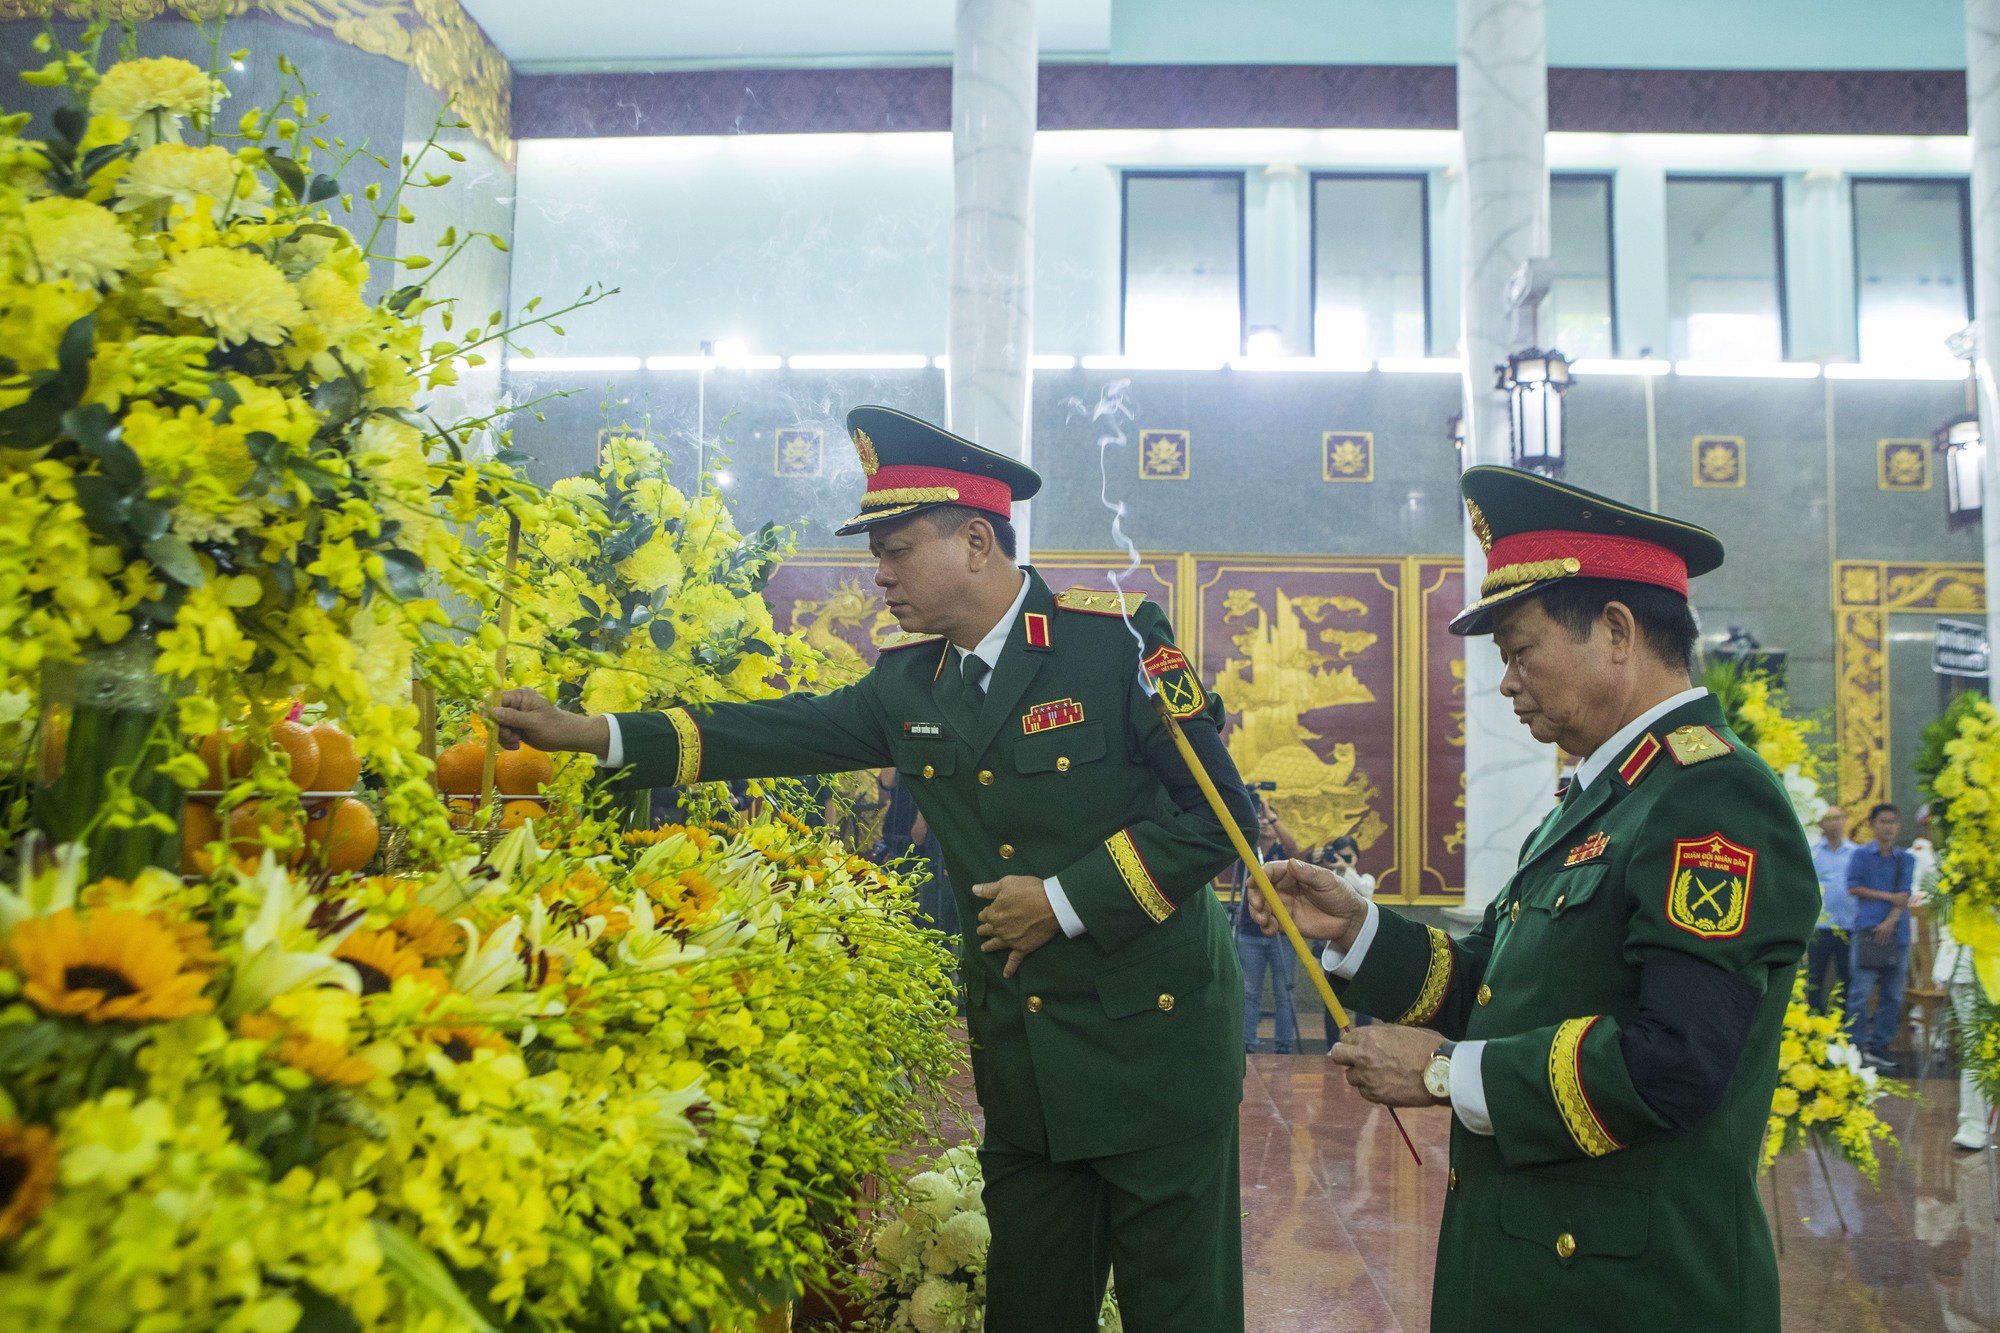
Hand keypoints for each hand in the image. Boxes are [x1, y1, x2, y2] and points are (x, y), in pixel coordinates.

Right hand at [489, 688, 611, 756]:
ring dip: (503, 737)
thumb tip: (493, 711)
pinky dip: (507, 741)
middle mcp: (515, 704)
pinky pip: (503, 734)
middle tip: (511, 736)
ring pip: (497, 726)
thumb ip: (512, 717)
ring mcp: (514, 716)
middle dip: (499, 728)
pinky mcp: (515, 727)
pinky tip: (517, 745)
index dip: (489, 711)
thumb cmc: (554, 727)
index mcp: (520, 696)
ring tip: (517, 741)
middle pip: (493, 714)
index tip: (490, 726)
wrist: (567, 737)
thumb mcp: (533, 722)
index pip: (496, 698)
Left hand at [972, 875, 1059, 978]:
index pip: (984, 915)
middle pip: (987, 930)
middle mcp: (998, 929)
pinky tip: (1006, 975)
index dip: (985, 913)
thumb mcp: (1007, 883)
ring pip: (995, 945)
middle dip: (984, 929)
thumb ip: (989, 889)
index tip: (987, 913)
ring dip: (988, 947)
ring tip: (984, 949)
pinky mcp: (1022, 949)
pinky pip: (1014, 961)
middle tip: (982, 931)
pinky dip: (1009, 969)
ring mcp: (1010, 941)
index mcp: (993, 913)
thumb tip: (974, 890)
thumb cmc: (1029, 891)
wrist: (1051, 905)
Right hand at [1245, 858, 1369, 948]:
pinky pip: (1269, 924)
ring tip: (1265, 921)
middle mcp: (1283, 888)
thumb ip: (1309, 874)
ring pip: (1261, 907)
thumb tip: (1291, 864)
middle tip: (1259, 907)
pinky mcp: (1285, 922)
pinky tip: (1270, 931)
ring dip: (1257, 914)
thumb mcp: (1328, 881)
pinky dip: (1265, 927)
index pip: (1269, 871)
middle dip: (1254, 897)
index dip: (1259, 876)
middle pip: (1260, 890)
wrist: (1348, 920)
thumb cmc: (1340, 894)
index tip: (1253, 884)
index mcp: (1291, 874)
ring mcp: (1283, 905)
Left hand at [1326, 1024, 1447, 1106]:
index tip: (1355, 1047)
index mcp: (1369, 1037)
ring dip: (1361, 1076)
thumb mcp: (1398, 1033)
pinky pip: (1365, 1093)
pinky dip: (1372, 1090)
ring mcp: (1368, 1078)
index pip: (1344, 1039)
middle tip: (1357, 1061)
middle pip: (1338, 1056)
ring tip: (1380, 1074)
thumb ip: (1376, 1037)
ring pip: (1351, 1078)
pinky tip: (1387, 1085)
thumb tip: (1361, 1040)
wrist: (1441, 1071)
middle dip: (1345, 1057)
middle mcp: (1363, 1057)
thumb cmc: (1424, 1048)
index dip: (1350, 1043)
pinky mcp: (1377, 1096)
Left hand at [1871, 915, 1899, 945]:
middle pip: (1882, 937)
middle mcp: (1884, 930)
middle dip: (1881, 941)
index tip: (1875, 942)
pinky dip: (1890, 939)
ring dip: (1885, 941)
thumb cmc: (1884, 924)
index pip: (1878, 935)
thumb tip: (1871, 931)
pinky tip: (1889, 942)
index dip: (1876, 938)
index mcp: (1880, 929)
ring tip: (1884, 944)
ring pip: (1886, 937)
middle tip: (1880, 944)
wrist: (1890, 921)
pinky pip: (1891, 936)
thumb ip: (1876, 928)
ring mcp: (1888, 931)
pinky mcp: (1891, 931)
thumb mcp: (1879, 925)